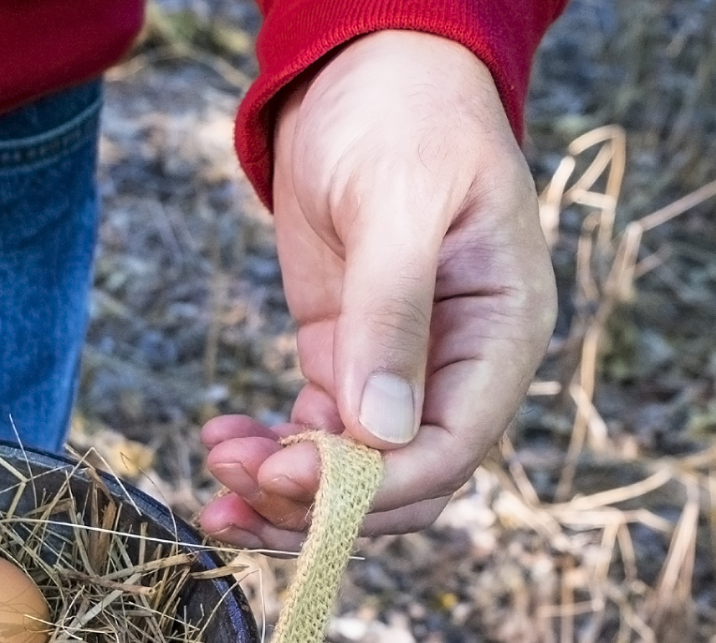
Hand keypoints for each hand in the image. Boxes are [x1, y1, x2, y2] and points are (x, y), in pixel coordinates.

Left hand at [199, 31, 556, 549]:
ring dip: (281, 485)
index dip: (372, 486)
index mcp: (500, 336)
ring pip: (348, 469)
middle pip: (396, 481)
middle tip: (233, 489)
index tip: (291, 480)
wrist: (368, 71)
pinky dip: (267, 449)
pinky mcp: (343, 357)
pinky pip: (312, 433)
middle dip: (316, 499)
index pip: (450, 450)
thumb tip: (380, 431)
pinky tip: (219, 439)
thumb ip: (391, 314)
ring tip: (215, 466)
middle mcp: (456, 368)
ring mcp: (397, 368)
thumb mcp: (398, 205)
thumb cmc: (404, 118)